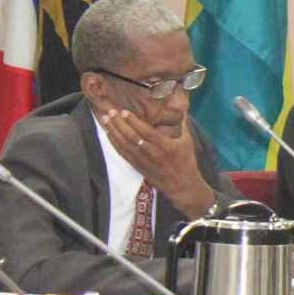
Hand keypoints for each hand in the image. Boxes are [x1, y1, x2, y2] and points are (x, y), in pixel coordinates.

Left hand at [99, 109, 215, 218]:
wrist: (181, 185)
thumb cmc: (186, 162)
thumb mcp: (188, 142)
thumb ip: (183, 125)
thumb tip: (182, 109)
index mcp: (165, 145)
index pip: (145, 131)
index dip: (133, 121)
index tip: (124, 111)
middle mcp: (151, 152)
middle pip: (131, 136)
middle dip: (119, 123)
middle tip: (110, 112)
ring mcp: (142, 160)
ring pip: (124, 144)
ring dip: (113, 131)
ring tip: (105, 120)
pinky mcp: (136, 166)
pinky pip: (122, 153)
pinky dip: (114, 143)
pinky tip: (109, 134)